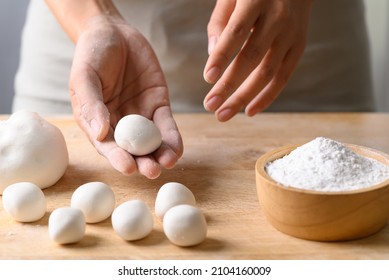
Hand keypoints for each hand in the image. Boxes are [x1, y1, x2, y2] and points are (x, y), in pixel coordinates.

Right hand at [69, 18, 182, 178]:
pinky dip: (172, 138)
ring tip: (169, 162)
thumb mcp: (84, 76)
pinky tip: (177, 149)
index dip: (118, 158)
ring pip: (152, 142)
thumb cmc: (91, 55)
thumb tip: (101, 133)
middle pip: (132, 150)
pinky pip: (166, 125)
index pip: (108, 146)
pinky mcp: (158, 106)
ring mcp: (140, 116)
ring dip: (161, 154)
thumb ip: (91, 104)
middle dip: (143, 162)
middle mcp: (120, 124)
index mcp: (97, 122)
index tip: (128, 168)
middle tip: (152, 171)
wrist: (113, 33)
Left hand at [203, 0, 312, 120]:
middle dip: (229, 85)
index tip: (207, 79)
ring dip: (244, 97)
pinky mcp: (300, 46)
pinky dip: (267, 96)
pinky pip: (284, 76)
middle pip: (252, 57)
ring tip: (223, 114)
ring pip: (268, 72)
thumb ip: (220, 20)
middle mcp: (278, 17)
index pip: (237, 32)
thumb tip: (212, 54)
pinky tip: (250, 111)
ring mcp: (292, 34)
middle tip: (209, 105)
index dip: (222, 56)